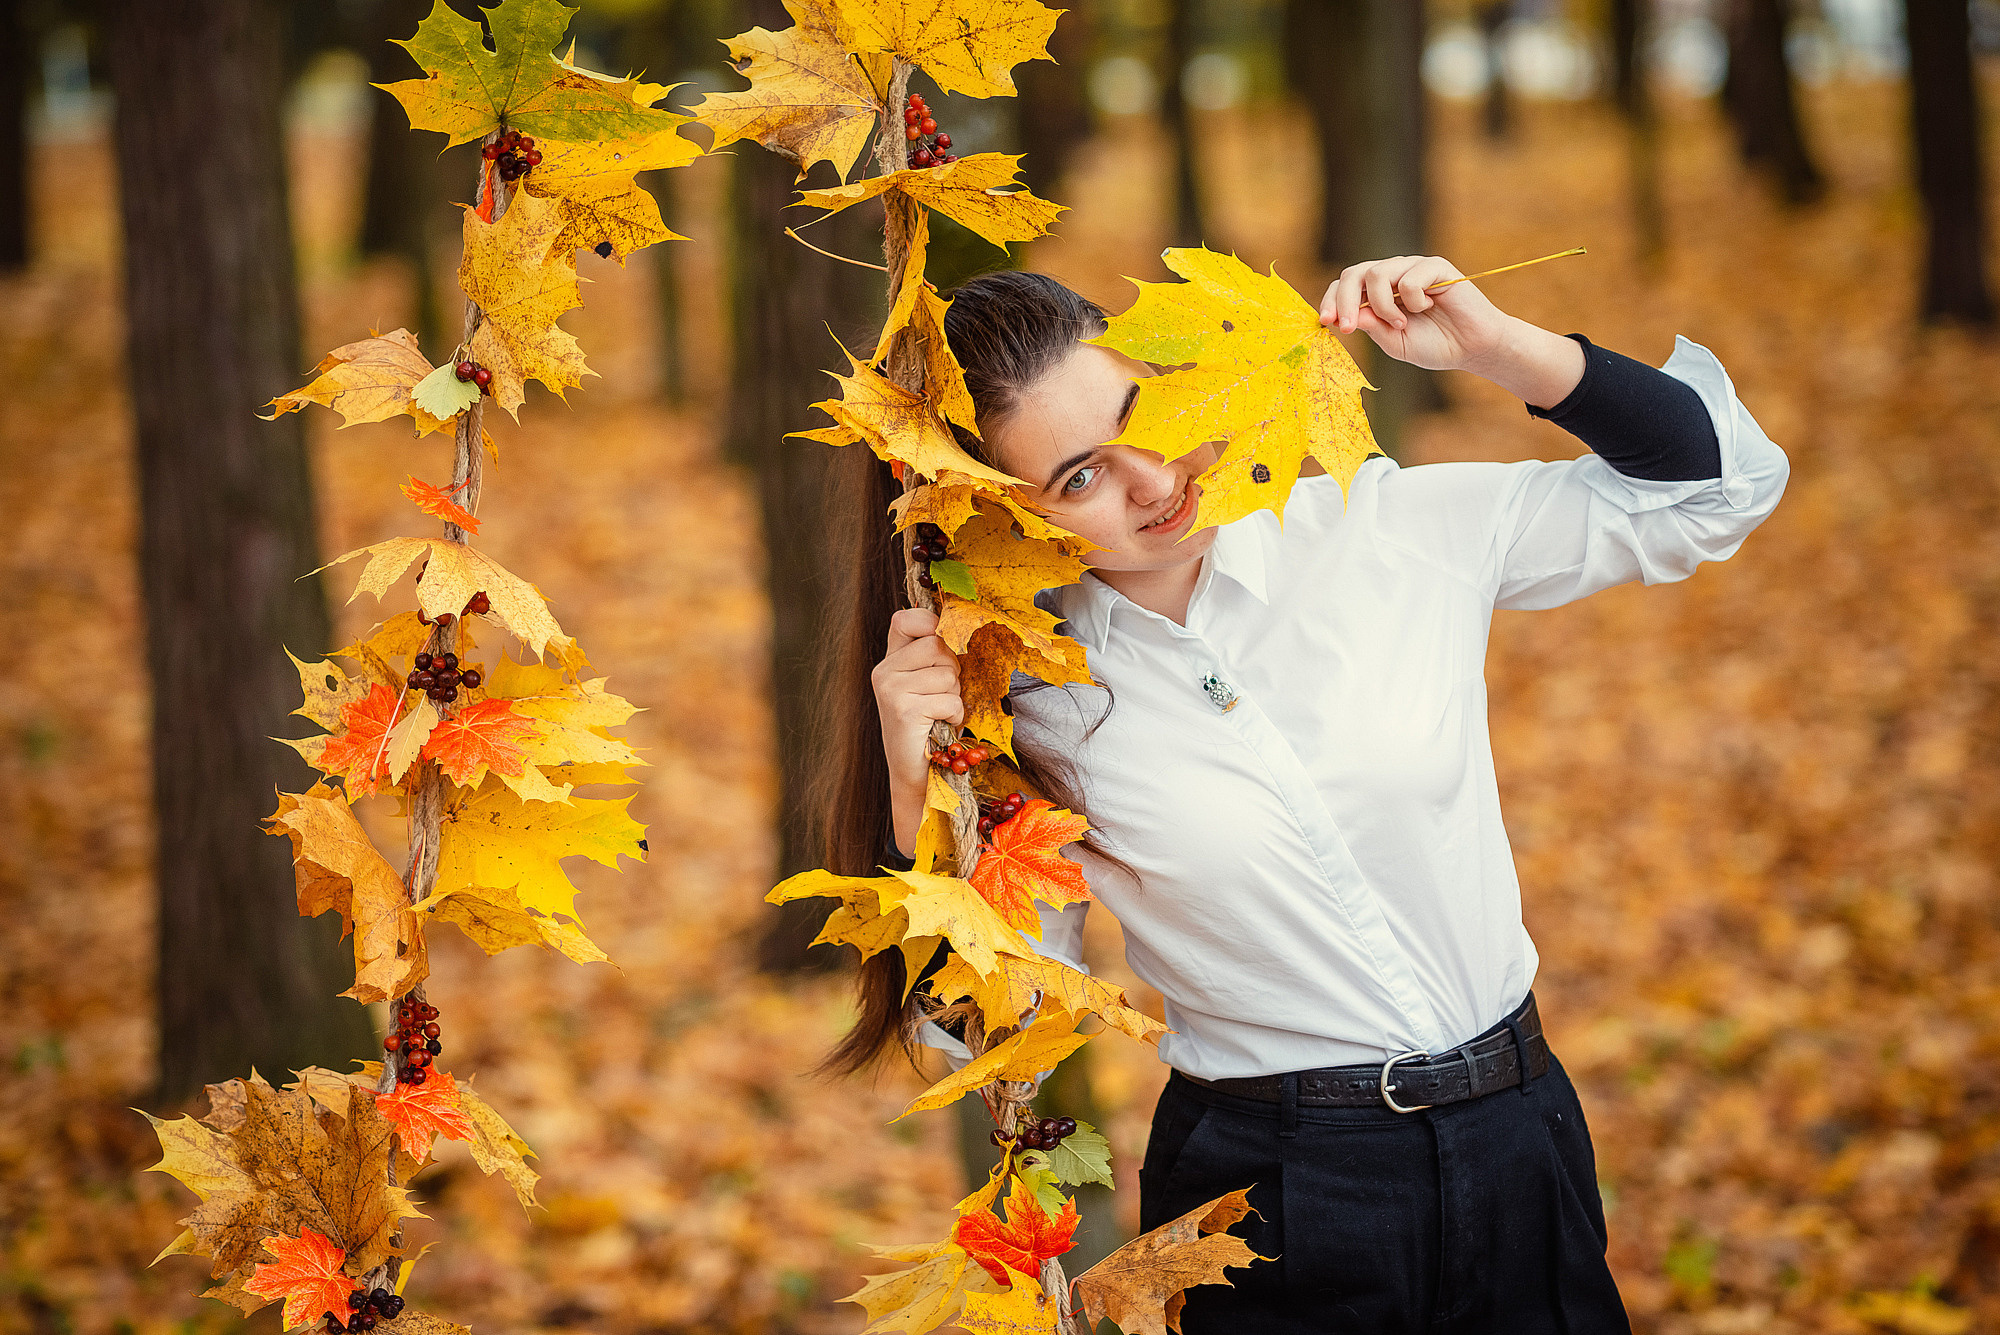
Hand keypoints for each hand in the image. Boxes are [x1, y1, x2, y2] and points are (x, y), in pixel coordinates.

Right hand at [873, 607, 962, 855]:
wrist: (916, 775)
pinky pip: (950, 700)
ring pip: (947, 673)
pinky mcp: (903, 710)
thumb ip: (934, 656)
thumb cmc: (930, 726)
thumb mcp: (927, 684)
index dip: (930, 622)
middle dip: (953, 671)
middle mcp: (883, 671)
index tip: (942, 641)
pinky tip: (941, 727)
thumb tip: (958, 624)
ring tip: (940, 714)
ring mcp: (890, 689)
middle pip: (937, 645)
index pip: (905, 619)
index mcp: (889, 661)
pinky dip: (955, 715)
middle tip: (942, 695)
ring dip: (955, 696)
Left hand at [1318, 255, 1509, 371]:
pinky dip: (1412, 299)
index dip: (1331, 301)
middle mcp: (1392, 275)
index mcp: (1378, 292)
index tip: (1326, 321)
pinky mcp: (1435, 267)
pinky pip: (1408, 278)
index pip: (1344, 286)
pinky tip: (1427, 307)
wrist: (1473, 347)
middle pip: (1354, 273)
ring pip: (1377, 273)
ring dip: (1383, 306)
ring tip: (1401, 325)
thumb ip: (1372, 326)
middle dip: (1345, 302)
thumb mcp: (1394, 342)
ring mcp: (1412, 268)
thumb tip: (1348, 313)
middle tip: (1349, 327)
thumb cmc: (1435, 345)